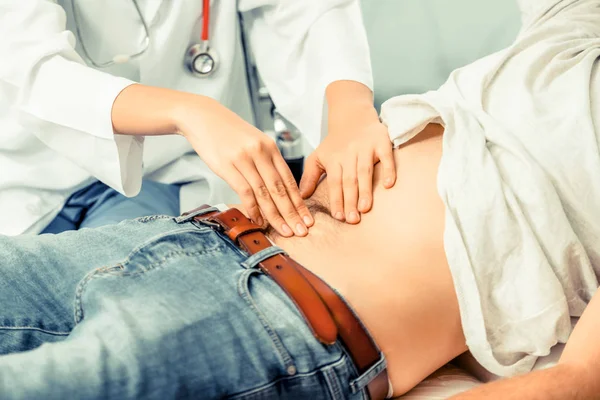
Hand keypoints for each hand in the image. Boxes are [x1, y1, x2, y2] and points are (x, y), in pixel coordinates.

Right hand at [174, 96, 312, 236]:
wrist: (202, 117)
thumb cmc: (228, 133)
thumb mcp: (253, 142)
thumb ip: (266, 162)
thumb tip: (277, 188)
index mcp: (270, 147)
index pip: (289, 179)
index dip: (299, 202)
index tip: (307, 219)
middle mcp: (260, 152)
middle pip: (280, 189)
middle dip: (292, 213)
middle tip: (301, 231)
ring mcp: (244, 159)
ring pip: (265, 193)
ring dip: (275, 215)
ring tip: (284, 231)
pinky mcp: (228, 166)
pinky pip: (245, 192)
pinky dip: (253, 209)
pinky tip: (258, 221)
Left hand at [300, 106, 394, 223]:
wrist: (352, 115)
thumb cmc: (335, 143)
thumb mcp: (318, 157)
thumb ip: (310, 177)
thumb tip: (301, 197)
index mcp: (333, 160)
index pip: (334, 182)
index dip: (336, 199)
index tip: (338, 217)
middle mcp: (349, 154)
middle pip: (349, 180)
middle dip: (350, 200)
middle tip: (352, 219)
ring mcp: (366, 148)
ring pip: (365, 171)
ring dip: (366, 190)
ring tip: (365, 208)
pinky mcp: (381, 142)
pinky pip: (386, 157)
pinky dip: (388, 170)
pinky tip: (389, 185)